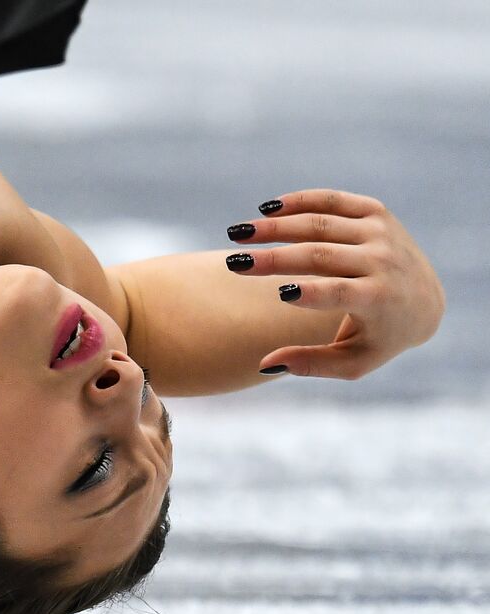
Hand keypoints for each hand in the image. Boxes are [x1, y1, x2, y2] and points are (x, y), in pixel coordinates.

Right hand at [226, 189, 444, 378]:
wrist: (426, 301)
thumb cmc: (379, 339)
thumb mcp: (352, 363)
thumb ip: (311, 364)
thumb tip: (264, 363)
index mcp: (379, 299)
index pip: (341, 293)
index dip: (311, 293)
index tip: (278, 293)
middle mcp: (382, 260)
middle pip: (320, 255)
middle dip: (274, 258)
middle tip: (234, 261)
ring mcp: (379, 232)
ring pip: (320, 224)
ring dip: (276, 227)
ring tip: (237, 233)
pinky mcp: (375, 213)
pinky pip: (332, 201)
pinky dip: (299, 201)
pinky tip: (267, 210)